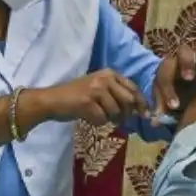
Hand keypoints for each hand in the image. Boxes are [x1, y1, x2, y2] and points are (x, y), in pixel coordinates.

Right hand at [29, 70, 148, 126]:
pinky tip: (87, 117)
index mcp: (110, 73)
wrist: (51, 100)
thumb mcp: (99, 88)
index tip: (144, 115)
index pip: (133, 88)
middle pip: (128, 101)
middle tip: (117, 120)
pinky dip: (96, 122)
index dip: (141, 103)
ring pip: (116, 112)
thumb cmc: (75, 96)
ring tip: (96, 115)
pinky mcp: (88, 102)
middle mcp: (105, 78)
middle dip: (125, 114)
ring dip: (109, 119)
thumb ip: (117, 94)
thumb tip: (139, 110)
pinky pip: (102, 119)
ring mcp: (96, 89)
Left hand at [154, 43, 195, 114]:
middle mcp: (182, 60)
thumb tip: (154, 122)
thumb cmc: (173, 92)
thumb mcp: (164, 100)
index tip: (174, 106)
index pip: (165, 76)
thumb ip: (160, 108)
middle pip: (183, 50)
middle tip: (190, 78)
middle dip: (187, 63)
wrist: (185, 84)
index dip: (168, 91)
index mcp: (167, 69)